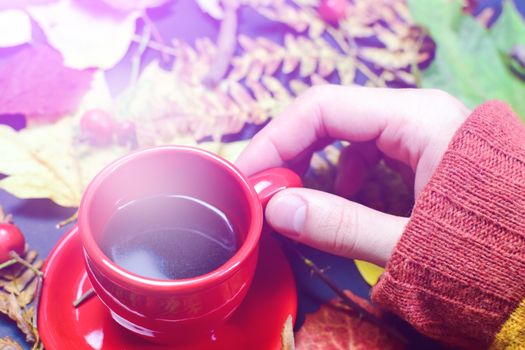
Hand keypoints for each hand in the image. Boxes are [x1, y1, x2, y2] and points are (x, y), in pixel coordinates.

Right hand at [236, 85, 469, 265]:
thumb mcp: (408, 244)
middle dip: (291, 151)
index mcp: (417, 119)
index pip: (323, 108)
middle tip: (264, 191)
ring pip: (349, 133)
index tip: (249, 175)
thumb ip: (339, 225)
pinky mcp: (426, 154)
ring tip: (295, 199)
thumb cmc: (495, 254)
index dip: (276, 139)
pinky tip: (340, 199)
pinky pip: (371, 152)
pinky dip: (344, 173)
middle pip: (333, 115)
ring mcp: (424, 132)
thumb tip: (276, 209)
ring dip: (314, 163)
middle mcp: (418, 114)